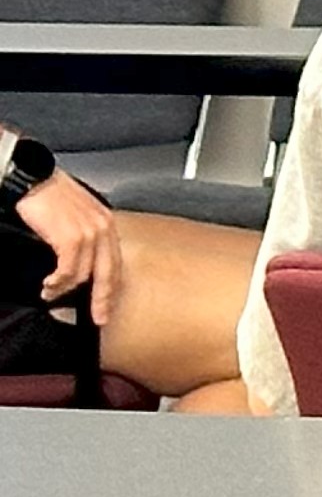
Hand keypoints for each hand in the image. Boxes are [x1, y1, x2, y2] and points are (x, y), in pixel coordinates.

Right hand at [12, 166, 119, 327]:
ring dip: (66, 289)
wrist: (33, 179)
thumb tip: (78, 264)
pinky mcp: (71, 238)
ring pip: (85, 274)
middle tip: (99, 318)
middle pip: (109, 272)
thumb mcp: (74, 216)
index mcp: (106, 222)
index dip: (112, 286)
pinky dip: (58, 283)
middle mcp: (103, 227)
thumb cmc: (49, 195)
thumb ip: (82, 236)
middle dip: (103, 298)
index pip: (114, 260)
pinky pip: (69, 270)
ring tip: (51, 294)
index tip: (108, 304)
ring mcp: (89, 232)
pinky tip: (49, 286)